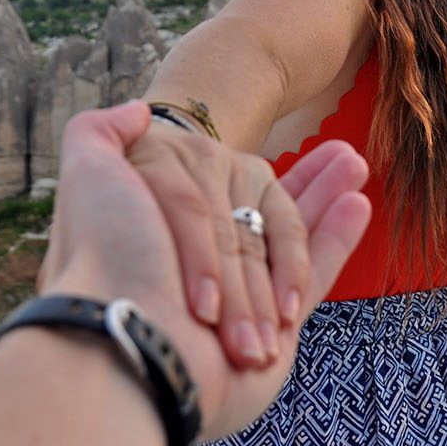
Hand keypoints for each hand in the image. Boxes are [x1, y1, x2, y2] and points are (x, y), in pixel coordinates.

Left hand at [37, 102, 369, 439]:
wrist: (130, 332)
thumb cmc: (106, 252)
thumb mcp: (88, 175)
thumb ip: (100, 136)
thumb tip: (138, 112)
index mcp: (161, 231)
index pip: (212, 194)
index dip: (243, 172)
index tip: (250, 145)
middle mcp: (200, 265)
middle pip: (259, 212)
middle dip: (306, 183)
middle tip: (348, 155)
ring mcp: (241, 296)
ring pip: (289, 235)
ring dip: (325, 198)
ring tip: (357, 164)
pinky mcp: (274, 325)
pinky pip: (312, 270)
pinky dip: (335, 239)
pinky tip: (358, 203)